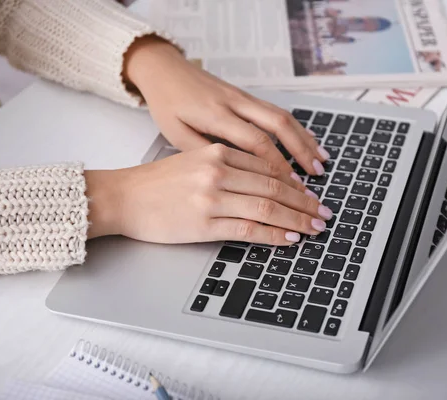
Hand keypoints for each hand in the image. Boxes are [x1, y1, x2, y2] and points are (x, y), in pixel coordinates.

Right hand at [85, 144, 332, 244]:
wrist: (123, 198)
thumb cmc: (156, 182)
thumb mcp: (194, 161)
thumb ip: (228, 167)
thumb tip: (264, 184)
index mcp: (217, 153)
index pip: (269, 168)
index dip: (296, 183)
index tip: (311, 194)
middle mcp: (218, 171)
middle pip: (274, 187)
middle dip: (305, 202)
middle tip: (323, 213)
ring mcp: (212, 198)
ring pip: (267, 207)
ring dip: (297, 219)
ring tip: (314, 228)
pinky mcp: (204, 224)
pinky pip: (248, 229)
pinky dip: (273, 235)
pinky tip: (289, 239)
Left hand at [123, 36, 330, 181]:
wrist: (164, 70)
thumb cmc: (167, 104)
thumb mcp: (175, 134)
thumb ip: (204, 153)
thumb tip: (234, 175)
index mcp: (216, 115)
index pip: (255, 141)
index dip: (277, 164)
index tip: (290, 185)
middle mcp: (235, 103)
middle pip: (278, 124)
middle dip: (301, 151)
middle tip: (317, 174)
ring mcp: (244, 97)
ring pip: (283, 116)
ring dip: (305, 139)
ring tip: (322, 161)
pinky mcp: (247, 96)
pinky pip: (277, 111)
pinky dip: (297, 127)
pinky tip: (309, 140)